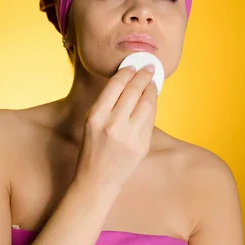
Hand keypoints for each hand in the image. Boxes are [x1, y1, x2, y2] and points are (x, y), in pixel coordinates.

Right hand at [73, 65, 158, 192]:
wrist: (97, 179)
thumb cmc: (92, 148)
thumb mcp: (91, 122)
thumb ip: (107, 104)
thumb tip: (127, 82)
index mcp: (96, 116)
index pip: (115, 85)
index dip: (127, 72)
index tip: (133, 65)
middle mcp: (113, 125)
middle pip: (133, 91)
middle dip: (143, 76)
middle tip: (149, 68)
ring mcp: (129, 136)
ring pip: (147, 103)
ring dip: (152, 89)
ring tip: (153, 82)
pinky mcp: (142, 145)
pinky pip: (151, 120)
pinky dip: (152, 106)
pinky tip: (152, 100)